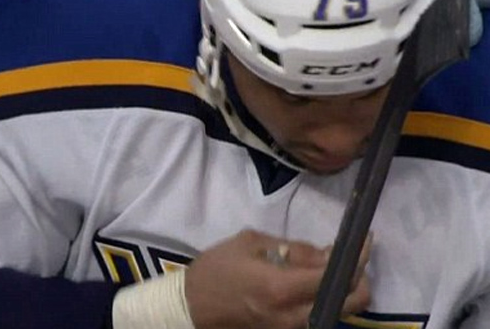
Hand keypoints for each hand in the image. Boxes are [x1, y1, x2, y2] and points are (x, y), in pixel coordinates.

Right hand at [185, 230, 370, 328]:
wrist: (190, 306)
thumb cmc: (217, 269)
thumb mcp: (250, 243)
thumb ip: (293, 249)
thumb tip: (326, 254)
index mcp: (281, 287)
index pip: (335, 275)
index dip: (358, 258)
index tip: (366, 241)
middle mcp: (292, 315)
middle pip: (348, 304)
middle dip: (360, 280)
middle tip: (356, 259)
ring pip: (335, 312)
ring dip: (343, 291)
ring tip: (334, 267)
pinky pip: (316, 318)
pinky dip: (324, 300)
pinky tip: (316, 284)